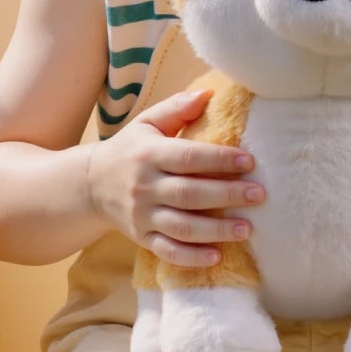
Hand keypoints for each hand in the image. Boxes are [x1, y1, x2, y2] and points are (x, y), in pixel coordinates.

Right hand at [86, 86, 266, 268]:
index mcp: (149, 154)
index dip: (220, 159)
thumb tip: (209, 94)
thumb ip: (177, 108)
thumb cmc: (130, 149)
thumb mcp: (147, 122)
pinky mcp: (141, 238)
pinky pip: (168, 251)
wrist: (91, 183)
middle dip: (227, 195)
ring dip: (216, 230)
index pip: (188, 158)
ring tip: (247, 228)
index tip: (249, 161)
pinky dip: (192, 257)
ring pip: (182, 227)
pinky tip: (217, 256)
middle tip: (259, 194)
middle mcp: (144, 186)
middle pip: (190, 194)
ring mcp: (142, 215)